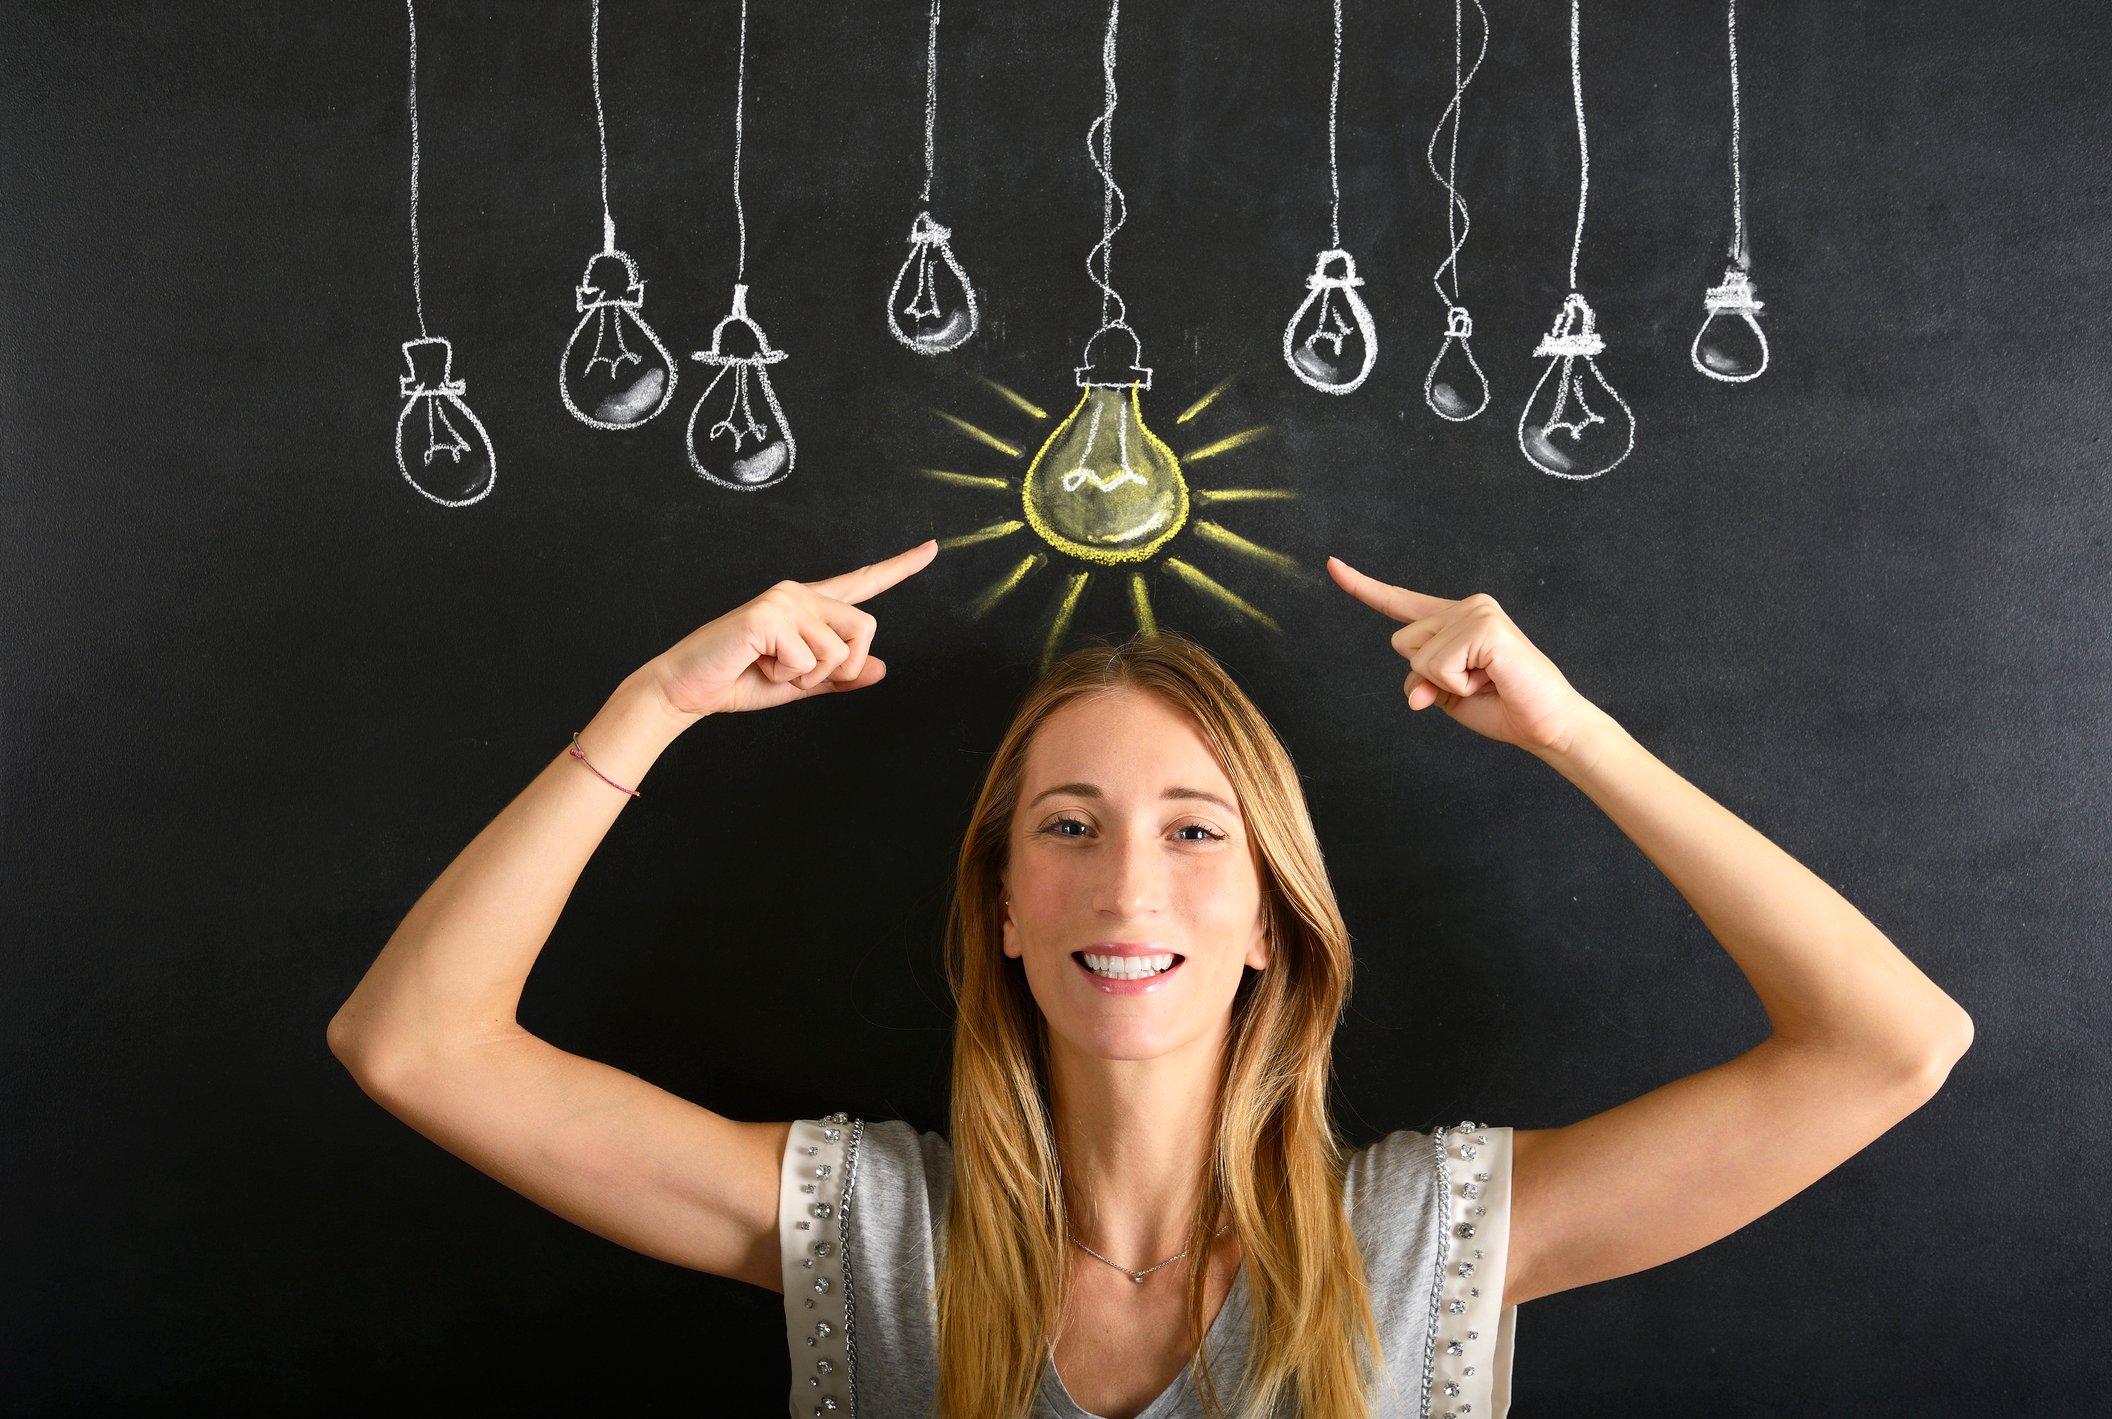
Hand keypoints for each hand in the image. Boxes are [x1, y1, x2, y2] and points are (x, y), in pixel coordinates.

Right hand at [647, 540, 937, 718]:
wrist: (687, 689)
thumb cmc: (739, 680)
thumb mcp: (799, 684)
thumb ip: (838, 678)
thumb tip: (882, 669)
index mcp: (809, 605)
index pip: (862, 582)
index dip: (900, 567)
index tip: (932, 548)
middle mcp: (799, 593)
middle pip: (865, 628)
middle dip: (841, 668)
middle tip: (797, 674)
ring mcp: (783, 600)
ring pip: (838, 651)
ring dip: (807, 676)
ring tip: (770, 665)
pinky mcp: (767, 615)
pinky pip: (808, 660)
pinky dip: (786, 676)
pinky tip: (757, 662)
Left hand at [1328, 555, 1599, 757]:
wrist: (1546, 726)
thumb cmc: (1503, 708)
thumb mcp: (1446, 696)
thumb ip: (1421, 682)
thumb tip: (1413, 691)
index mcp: (1456, 618)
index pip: (1401, 602)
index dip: (1363, 587)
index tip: (1332, 565)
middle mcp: (1467, 606)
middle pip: (1402, 642)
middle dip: (1428, 676)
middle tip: (1474, 684)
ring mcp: (1477, 612)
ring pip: (1417, 656)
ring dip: (1446, 683)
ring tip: (1485, 682)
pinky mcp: (1484, 627)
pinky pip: (1436, 666)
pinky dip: (1457, 685)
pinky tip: (1489, 680)